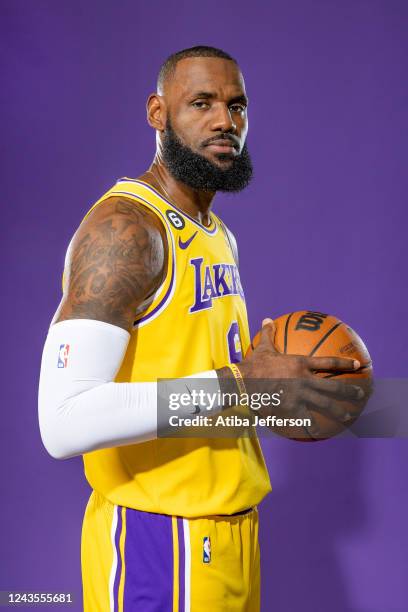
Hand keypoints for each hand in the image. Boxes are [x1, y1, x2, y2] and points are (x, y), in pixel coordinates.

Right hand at [219, 318, 366, 438]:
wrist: (243, 382)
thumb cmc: (253, 364)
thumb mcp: (263, 348)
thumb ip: (268, 334)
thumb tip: (267, 319)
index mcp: (300, 364)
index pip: (328, 362)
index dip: (345, 363)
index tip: (358, 365)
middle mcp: (304, 380)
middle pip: (332, 386)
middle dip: (349, 390)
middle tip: (361, 393)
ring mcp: (299, 395)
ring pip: (324, 404)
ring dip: (339, 410)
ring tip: (349, 415)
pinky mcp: (290, 408)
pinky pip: (305, 419)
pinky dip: (314, 425)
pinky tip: (321, 432)